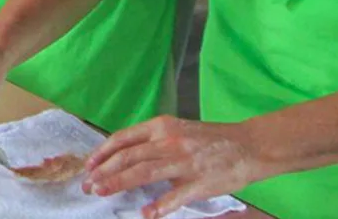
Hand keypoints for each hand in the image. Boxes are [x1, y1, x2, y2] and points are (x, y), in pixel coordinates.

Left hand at [84, 116, 267, 217]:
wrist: (249, 145)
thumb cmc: (211, 140)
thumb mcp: (177, 130)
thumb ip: (153, 141)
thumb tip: (124, 156)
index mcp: (162, 127)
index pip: (123, 138)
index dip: (102, 152)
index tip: (89, 165)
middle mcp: (169, 142)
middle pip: (128, 156)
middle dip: (103, 171)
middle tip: (88, 184)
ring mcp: (184, 162)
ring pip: (144, 172)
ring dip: (119, 183)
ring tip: (101, 192)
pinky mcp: (200, 182)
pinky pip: (175, 195)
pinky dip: (159, 205)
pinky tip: (145, 213)